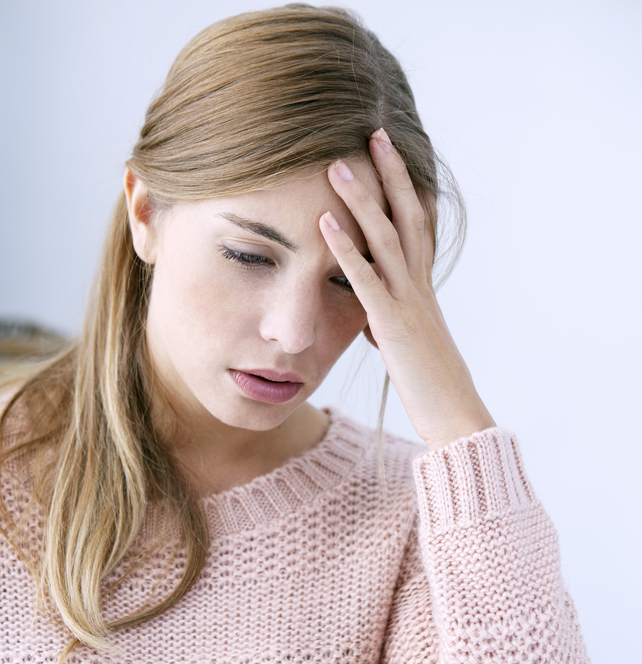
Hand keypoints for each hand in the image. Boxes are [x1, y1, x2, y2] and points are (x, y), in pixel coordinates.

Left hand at [319, 130, 494, 450]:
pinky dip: (344, 249)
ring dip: (361, 199)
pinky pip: (366, 279)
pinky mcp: (393, 325)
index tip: (390, 155)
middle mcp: (420, 287)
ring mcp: (409, 303)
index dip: (404, 188)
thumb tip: (371, 315)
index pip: (417, 226)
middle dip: (391, 174)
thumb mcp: (409, 345)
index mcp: (424, 290)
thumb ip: (391, 321)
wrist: (455, 417)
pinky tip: (324, 223)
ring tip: (336, 164)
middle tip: (374, 132)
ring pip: (386, 238)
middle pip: (407, 216)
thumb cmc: (431, 387)